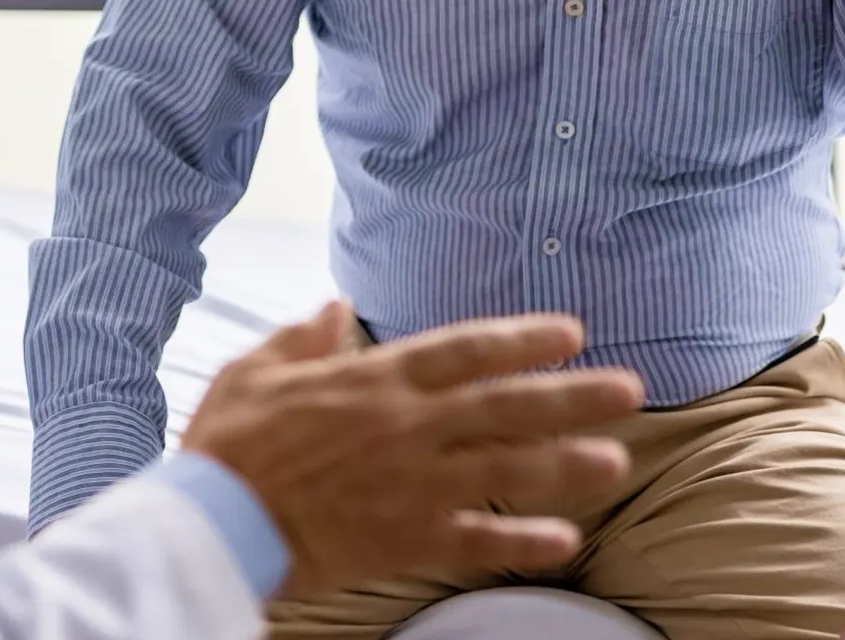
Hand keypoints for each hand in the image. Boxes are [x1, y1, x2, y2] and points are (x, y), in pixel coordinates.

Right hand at [180, 301, 641, 597]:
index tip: (569, 333)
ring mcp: (412, 484)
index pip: (464, 350)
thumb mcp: (256, 370)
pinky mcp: (405, 538)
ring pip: (506, 469)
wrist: (214, 520)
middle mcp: (407, 426)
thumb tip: (335, 306)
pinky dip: (522, 539)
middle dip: (572, 396)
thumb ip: (303, 338)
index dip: (521, 338)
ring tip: (617, 461)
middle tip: (629, 391)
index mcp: (373, 379)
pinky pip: (477, 539)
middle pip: (506, 405)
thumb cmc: (228, 443)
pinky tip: (565, 539)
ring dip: (566, 464)